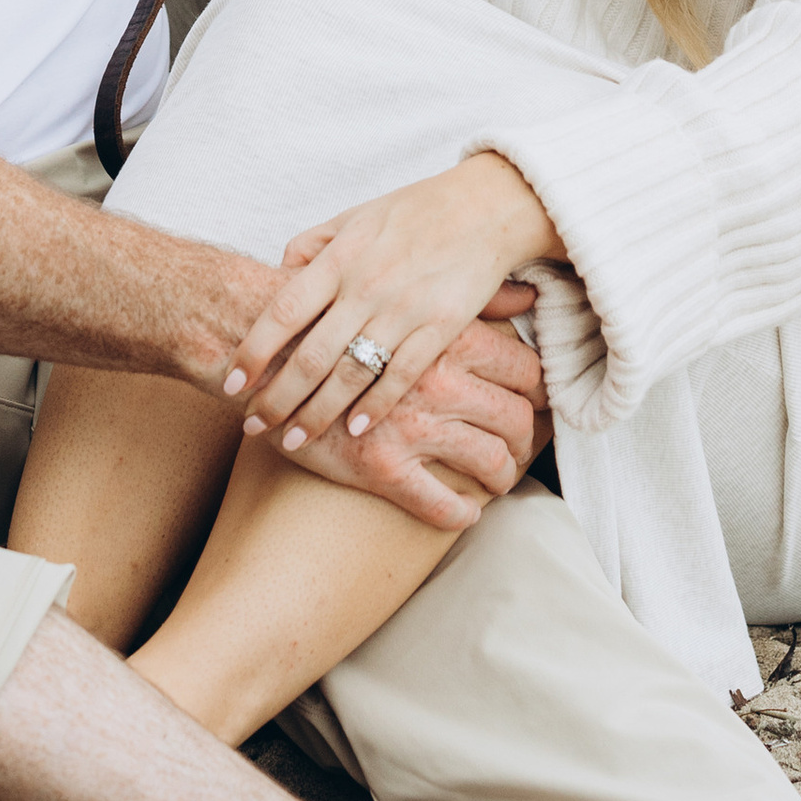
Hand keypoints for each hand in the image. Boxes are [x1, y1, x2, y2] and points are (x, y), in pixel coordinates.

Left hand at [225, 153, 560, 445]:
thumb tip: (277, 273)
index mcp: (340, 257)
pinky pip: (402, 375)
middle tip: (253, 425)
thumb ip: (313, 245)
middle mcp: (367, 286)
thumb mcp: (356, 216)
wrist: (487, 206)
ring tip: (294, 440)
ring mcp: (404, 309)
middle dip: (277, 397)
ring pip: (351, 374)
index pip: (284, 311)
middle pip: (310, 354)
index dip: (254, 351)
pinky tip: (356, 430)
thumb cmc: (416, 210)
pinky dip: (377, 406)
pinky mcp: (441, 327)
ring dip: (318, 413)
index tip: (232, 381)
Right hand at [284, 317, 550, 532]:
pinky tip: (463, 512)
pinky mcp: (381, 465)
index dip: (538, 393)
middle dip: (525, 442)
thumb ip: (469, 296)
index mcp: (450, 337)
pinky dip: (460, 513)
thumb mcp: (407, 287)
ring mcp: (413, 426)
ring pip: (488, 461)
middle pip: (516, 418)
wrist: (262, 342)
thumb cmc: (341, 313)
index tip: (537, 404)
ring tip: (496, 481)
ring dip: (501, 478)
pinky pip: (441, 504)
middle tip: (520, 449)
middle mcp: (440, 381)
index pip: (526, 370)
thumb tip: (525, 295)